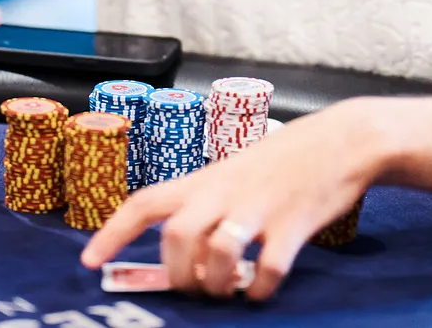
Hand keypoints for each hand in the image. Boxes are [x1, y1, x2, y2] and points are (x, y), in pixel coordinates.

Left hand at [80, 99, 386, 300]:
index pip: (145, 202)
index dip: (111, 233)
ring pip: (217, 254)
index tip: (88, 262)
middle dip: (177, 273)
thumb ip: (209, 202)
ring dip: (215, 285)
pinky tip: (260, 290)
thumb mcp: (236, 170)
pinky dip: (259, 290)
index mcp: (206, 178)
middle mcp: (226, 191)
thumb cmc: (286, 159)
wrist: (343, 140)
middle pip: (177, 236)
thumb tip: (184, 252)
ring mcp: (260, 208)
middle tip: (192, 287)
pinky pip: (267, 269)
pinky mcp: (294, 225)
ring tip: (225, 291)